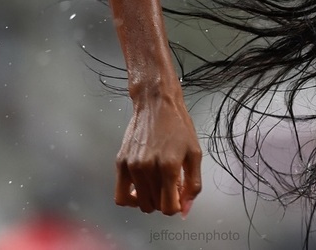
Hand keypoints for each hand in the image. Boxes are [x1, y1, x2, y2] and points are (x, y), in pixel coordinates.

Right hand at [114, 92, 202, 215]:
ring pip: (139, 203)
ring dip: (150, 200)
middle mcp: (147, 168)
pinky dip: (132, 198)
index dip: (177, 206)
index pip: (169, 207)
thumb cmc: (179, 126)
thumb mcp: (195, 153)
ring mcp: (131, 166)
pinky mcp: (120, 163)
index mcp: (169, 166)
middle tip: (170, 186)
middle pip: (154, 206)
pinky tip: (141, 188)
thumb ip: (193, 184)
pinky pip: (120, 196)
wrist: (157, 104)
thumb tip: (186, 210)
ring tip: (158, 184)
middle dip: (165, 201)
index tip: (179, 197)